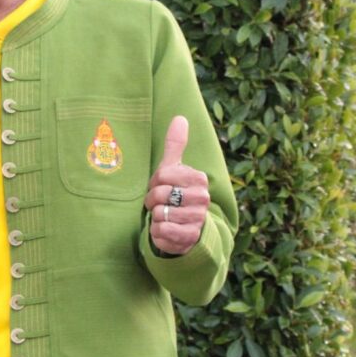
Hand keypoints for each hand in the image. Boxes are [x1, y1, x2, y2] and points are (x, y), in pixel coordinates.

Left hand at [145, 116, 209, 254]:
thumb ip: (175, 145)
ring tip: (165, 216)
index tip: (160, 187)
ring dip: (155, 216)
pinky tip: (165, 229)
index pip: (162, 175)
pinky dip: (157, 231)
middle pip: (160, 194)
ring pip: (159, 213)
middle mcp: (202, 199)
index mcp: (199, 179)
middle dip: (153, 200)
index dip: (154, 182)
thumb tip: (180, 117)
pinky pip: (161, 231)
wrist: (186, 228)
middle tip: (160, 204)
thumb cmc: (175, 193)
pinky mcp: (189, 238)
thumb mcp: (173, 168)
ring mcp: (197, 219)